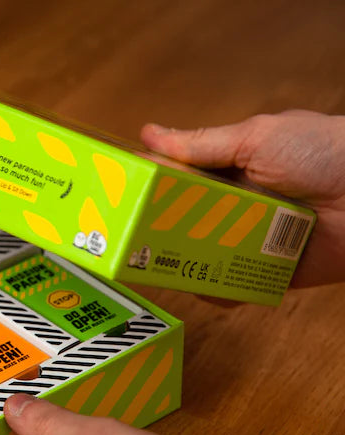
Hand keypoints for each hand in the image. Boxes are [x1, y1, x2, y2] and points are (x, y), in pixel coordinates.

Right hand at [140, 110, 344, 287]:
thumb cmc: (326, 151)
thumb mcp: (256, 138)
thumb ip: (202, 144)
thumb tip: (150, 134)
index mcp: (229, 170)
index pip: (177, 181)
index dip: (149, 191)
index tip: (120, 201)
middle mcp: (235, 206)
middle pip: (182, 223)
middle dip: (157, 232)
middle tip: (132, 242)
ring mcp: (250, 241)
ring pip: (201, 257)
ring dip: (183, 263)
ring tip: (164, 265)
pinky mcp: (268, 273)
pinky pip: (232, 286)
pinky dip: (218, 290)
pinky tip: (206, 285)